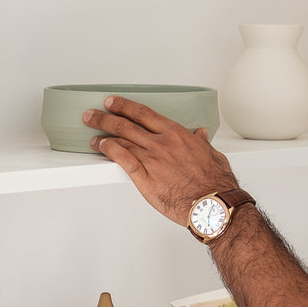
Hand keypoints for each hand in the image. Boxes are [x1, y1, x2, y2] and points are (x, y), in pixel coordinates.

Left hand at [83, 96, 239, 225]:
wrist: (212, 204)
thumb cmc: (215, 182)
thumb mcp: (213, 155)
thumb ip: (202, 143)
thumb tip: (201, 135)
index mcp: (177, 134)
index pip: (144, 113)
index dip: (125, 106)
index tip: (113, 102)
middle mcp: (161, 143)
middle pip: (126, 125)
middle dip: (105, 118)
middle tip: (92, 115)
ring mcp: (151, 160)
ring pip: (121, 141)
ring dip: (103, 136)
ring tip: (92, 136)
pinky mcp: (145, 179)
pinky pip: (122, 160)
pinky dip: (109, 151)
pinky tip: (101, 147)